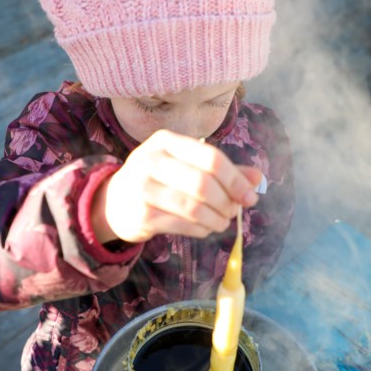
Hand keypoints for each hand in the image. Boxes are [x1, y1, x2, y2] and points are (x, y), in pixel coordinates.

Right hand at [92, 129, 262, 242]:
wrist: (114, 201)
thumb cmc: (158, 179)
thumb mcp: (185, 165)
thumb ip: (222, 170)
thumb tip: (257, 178)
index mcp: (166, 141)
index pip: (211, 157)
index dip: (236, 179)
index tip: (250, 197)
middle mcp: (151, 160)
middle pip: (203, 183)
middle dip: (227, 201)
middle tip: (234, 212)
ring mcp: (143, 188)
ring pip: (194, 207)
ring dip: (216, 218)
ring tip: (222, 222)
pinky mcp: (142, 215)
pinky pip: (183, 225)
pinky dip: (202, 229)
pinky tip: (205, 228)